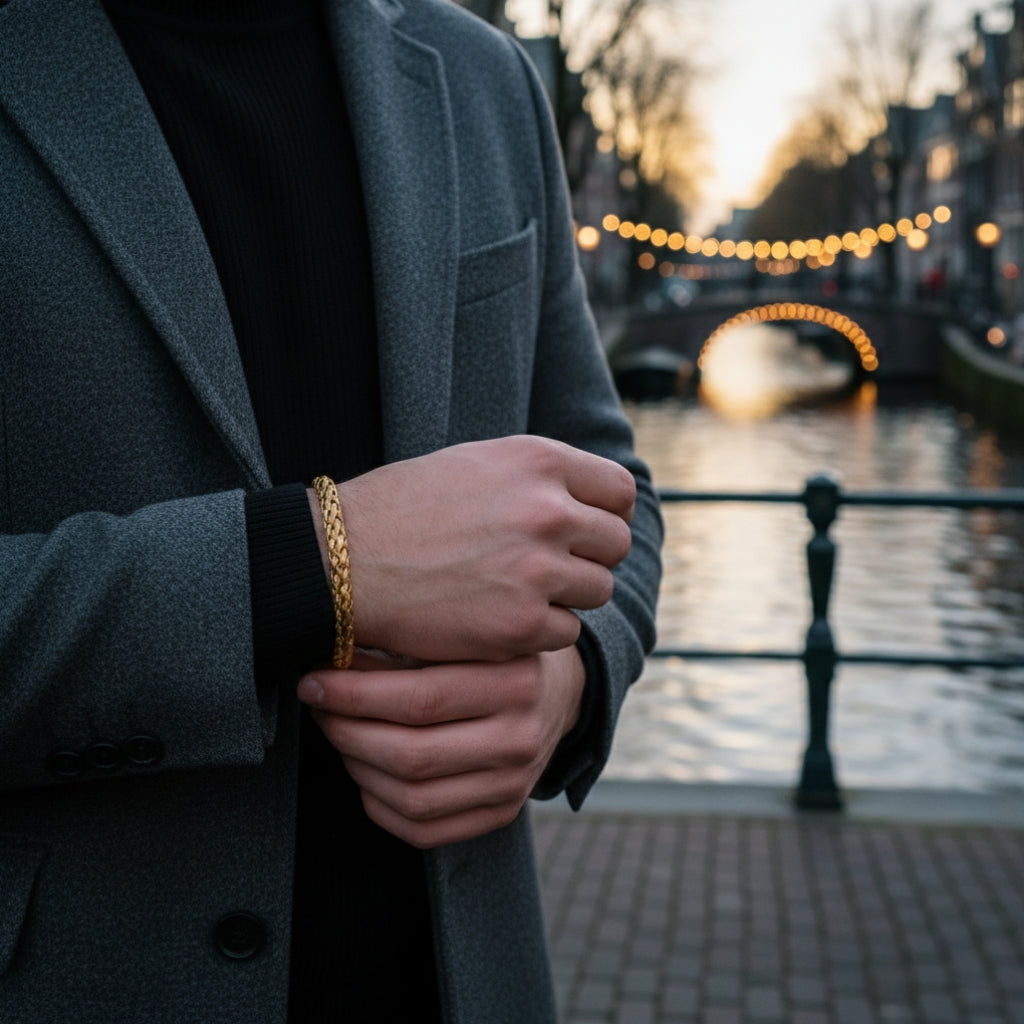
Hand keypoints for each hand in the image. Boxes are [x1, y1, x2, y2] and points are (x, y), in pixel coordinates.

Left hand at [297, 646, 585, 847]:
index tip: (314, 681)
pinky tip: (364, 771)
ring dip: (357, 767)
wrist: (557, 692)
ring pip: (412, 798)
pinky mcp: (503, 813)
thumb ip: (410, 643)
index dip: (355, 695)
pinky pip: (425, 831)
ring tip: (339, 733)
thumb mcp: (466, 634)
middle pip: (411, 754)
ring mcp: (515, 783)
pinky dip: (380, 805)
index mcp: (515, 681)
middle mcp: (521, 737)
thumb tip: (334, 651)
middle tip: (319, 706)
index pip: (420, 699)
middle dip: (347, 731)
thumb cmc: (494, 653)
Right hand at [329, 436, 634, 662]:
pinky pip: (564, 633)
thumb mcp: (474, 463)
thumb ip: (536, 477)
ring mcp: (537, 569)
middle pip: (615, 544)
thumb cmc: (400, 509)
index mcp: (537, 462)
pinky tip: (499, 618)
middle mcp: (546, 511)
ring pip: (597, 591)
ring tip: (518, 591)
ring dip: (567, 596)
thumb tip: (585, 497)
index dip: (607, 514)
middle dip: (590, 558)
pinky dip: (539, 631)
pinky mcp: (520, 624)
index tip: (588, 531)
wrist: (341, 560)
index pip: (619, 492)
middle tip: (551, 568)